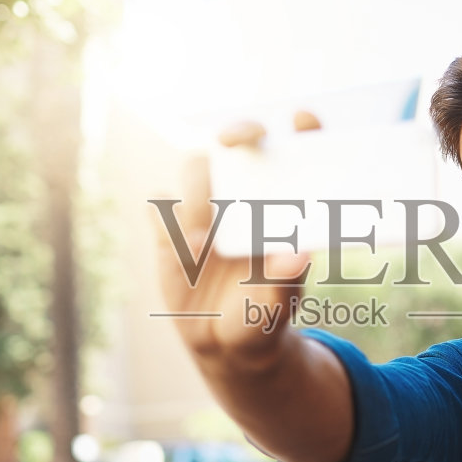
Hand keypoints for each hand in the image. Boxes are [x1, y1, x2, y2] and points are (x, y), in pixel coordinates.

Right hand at [152, 116, 319, 369]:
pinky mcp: (168, 230)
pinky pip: (158, 208)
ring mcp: (204, 209)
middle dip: (238, 131)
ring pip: (194, 169)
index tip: (303, 119)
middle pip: (236, 143)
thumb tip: (298, 255)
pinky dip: (165, 218)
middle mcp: (242, 195)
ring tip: (204, 239)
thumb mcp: (278, 304)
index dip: (302, 128)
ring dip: (198, 193)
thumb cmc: (262, 314)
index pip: (294, 149)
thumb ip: (287, 279)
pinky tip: (182, 247)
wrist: (223, 342)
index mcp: (280, 203)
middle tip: (235, 141)